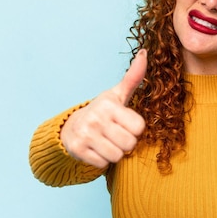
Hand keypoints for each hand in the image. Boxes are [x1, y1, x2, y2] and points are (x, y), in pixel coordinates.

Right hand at [61, 49, 146, 167]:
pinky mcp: (78, 150)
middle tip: (114, 135)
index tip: (123, 124)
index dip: (134, 129)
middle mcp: (96, 118)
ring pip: (117, 156)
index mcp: (109, 104)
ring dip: (114, 153)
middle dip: (125, 143)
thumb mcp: (117, 95)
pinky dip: (102, 161)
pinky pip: (103, 164)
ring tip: (106, 143)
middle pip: (129, 144)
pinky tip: (96, 150)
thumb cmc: (102, 112)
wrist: (71, 127)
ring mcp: (86, 134)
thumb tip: (145, 53)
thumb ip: (133, 77)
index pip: (139, 128)